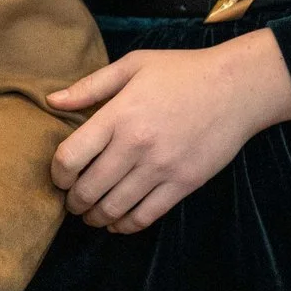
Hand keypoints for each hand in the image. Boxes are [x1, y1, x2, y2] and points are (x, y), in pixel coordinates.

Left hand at [48, 29, 290, 233]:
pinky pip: (146, 216)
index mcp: (118, 115)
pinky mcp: (184, 183)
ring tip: (91, 215)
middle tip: (72, 202)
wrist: (237, 87)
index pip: (71, 157)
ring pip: (115, 208)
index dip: (57, 174)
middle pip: (89, 189)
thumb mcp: (133, 65)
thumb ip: (90, 86)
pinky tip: (118, 223)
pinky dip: (126, 226)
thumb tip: (52, 101)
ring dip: (96, 217)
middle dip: (73, 202)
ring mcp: (161, 168)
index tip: (59, 177)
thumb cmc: (183, 72)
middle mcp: (136, 145)